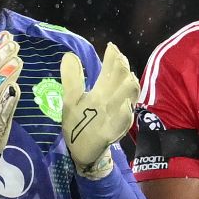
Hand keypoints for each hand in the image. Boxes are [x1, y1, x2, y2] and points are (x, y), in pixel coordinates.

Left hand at [59, 45, 140, 168]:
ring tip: (127, 76)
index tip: (112, 47)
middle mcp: (111, 101)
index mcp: (101, 92)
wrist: (79, 151)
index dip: (113, 60)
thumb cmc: (78, 123)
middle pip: (122, 82)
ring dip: (129, 89)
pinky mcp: (110, 133)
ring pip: (128, 100)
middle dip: (122, 70)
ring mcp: (113, 116)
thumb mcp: (71, 99)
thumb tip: (69, 55)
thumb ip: (72, 79)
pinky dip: (124, 115)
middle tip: (120, 59)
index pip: (110, 72)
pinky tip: (124, 106)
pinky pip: (121, 124)